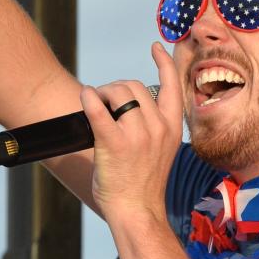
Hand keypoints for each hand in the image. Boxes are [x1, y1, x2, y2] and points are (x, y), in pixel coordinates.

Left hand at [80, 42, 183, 221]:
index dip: (164, 62)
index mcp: (172, 127)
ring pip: (118, 93)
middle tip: (105, 101)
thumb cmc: (143, 184)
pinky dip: (89, 99)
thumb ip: (154, 127)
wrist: (137, 210)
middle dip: (117, 87)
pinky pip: (98, 110)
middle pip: (135, 86)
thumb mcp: (161, 150)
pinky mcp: (114, 143)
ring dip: (102, 93)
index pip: (173, 85)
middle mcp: (158, 127)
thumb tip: (130, 106)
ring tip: (96, 105)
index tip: (156, 48)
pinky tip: (86, 98)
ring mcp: (137, 135)